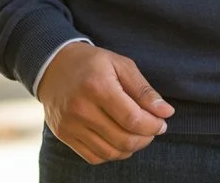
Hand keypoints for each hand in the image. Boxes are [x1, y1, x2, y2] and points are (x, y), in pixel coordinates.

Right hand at [37, 42, 174, 163]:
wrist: (53, 65)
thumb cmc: (92, 62)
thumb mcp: (120, 64)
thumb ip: (143, 89)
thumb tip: (166, 112)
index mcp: (98, 86)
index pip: (132, 118)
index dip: (153, 125)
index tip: (162, 122)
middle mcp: (81, 108)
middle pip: (123, 139)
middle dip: (146, 138)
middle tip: (153, 129)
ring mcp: (70, 124)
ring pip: (110, 152)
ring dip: (131, 148)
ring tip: (138, 134)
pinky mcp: (64, 135)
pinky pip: (94, 157)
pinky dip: (112, 153)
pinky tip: (119, 140)